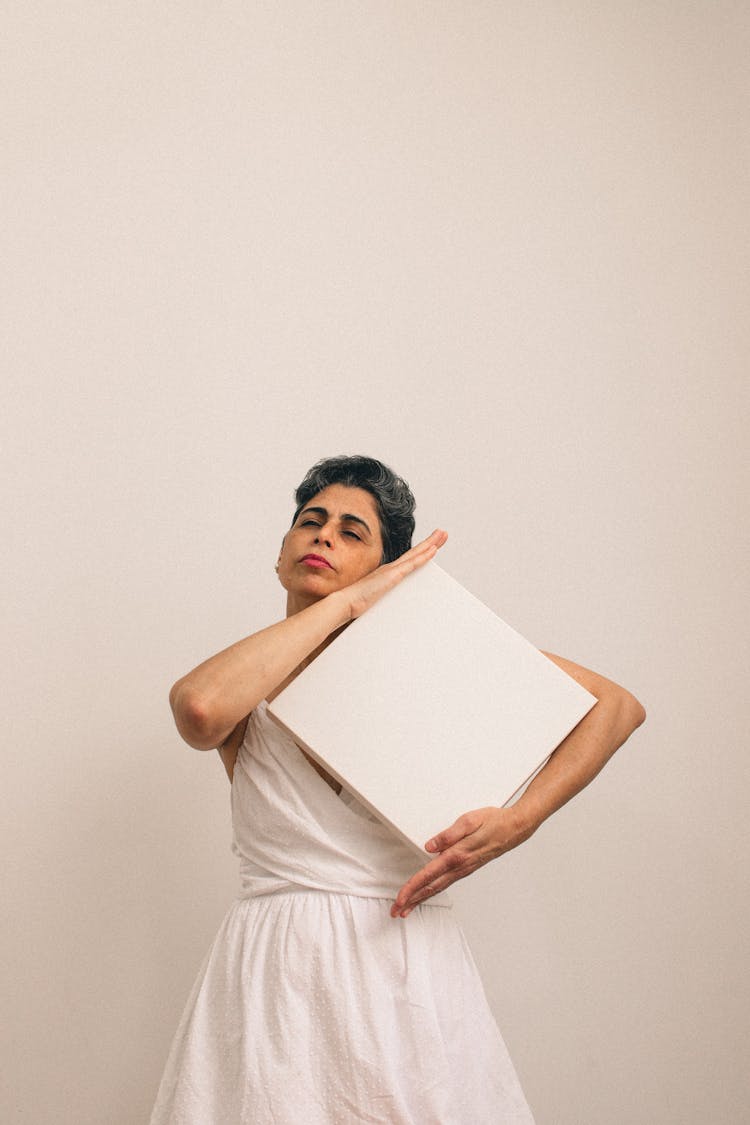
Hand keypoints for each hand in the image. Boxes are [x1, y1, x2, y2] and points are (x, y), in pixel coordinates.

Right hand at [343, 528, 447, 620]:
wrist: (345, 602)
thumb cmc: (355, 603)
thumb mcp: (373, 600)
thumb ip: (380, 598)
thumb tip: (383, 606)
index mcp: (387, 573)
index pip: (408, 559)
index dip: (421, 551)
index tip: (432, 545)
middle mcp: (391, 568)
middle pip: (415, 552)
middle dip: (430, 541)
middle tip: (442, 533)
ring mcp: (392, 570)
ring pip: (417, 553)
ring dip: (431, 543)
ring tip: (443, 535)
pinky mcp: (393, 575)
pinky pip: (413, 563)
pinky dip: (424, 555)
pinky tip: (433, 550)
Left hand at [390, 805, 532, 917]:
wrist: (515, 828)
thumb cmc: (493, 821)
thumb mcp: (469, 820)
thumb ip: (448, 834)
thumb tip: (430, 846)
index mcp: (457, 855)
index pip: (428, 875)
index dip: (412, 888)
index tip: (399, 899)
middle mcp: (460, 867)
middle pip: (430, 888)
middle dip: (411, 901)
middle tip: (395, 912)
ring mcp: (464, 869)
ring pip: (438, 888)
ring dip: (420, 899)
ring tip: (406, 909)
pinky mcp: (467, 868)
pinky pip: (445, 883)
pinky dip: (432, 891)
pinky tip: (426, 893)